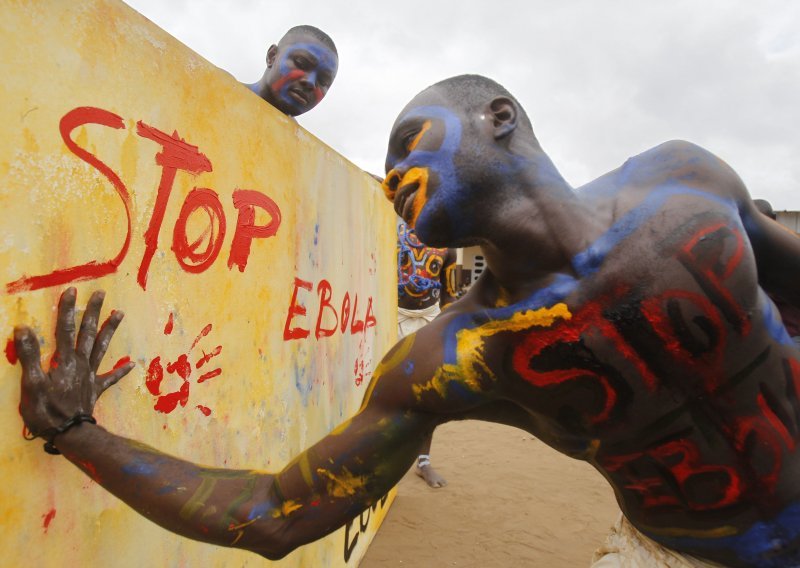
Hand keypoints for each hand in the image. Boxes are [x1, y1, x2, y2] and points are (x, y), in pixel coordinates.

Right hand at [15, 288, 134, 437]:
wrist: (69, 434)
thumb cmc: (47, 411)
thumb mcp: (32, 383)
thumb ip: (29, 355)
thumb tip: (24, 328)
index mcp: (65, 360)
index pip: (65, 329)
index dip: (67, 309)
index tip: (71, 290)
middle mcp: (81, 364)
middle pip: (87, 333)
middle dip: (93, 312)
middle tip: (100, 293)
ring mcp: (90, 376)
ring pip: (102, 348)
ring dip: (109, 330)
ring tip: (119, 313)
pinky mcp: (95, 389)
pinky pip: (110, 378)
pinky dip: (121, 371)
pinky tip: (132, 364)